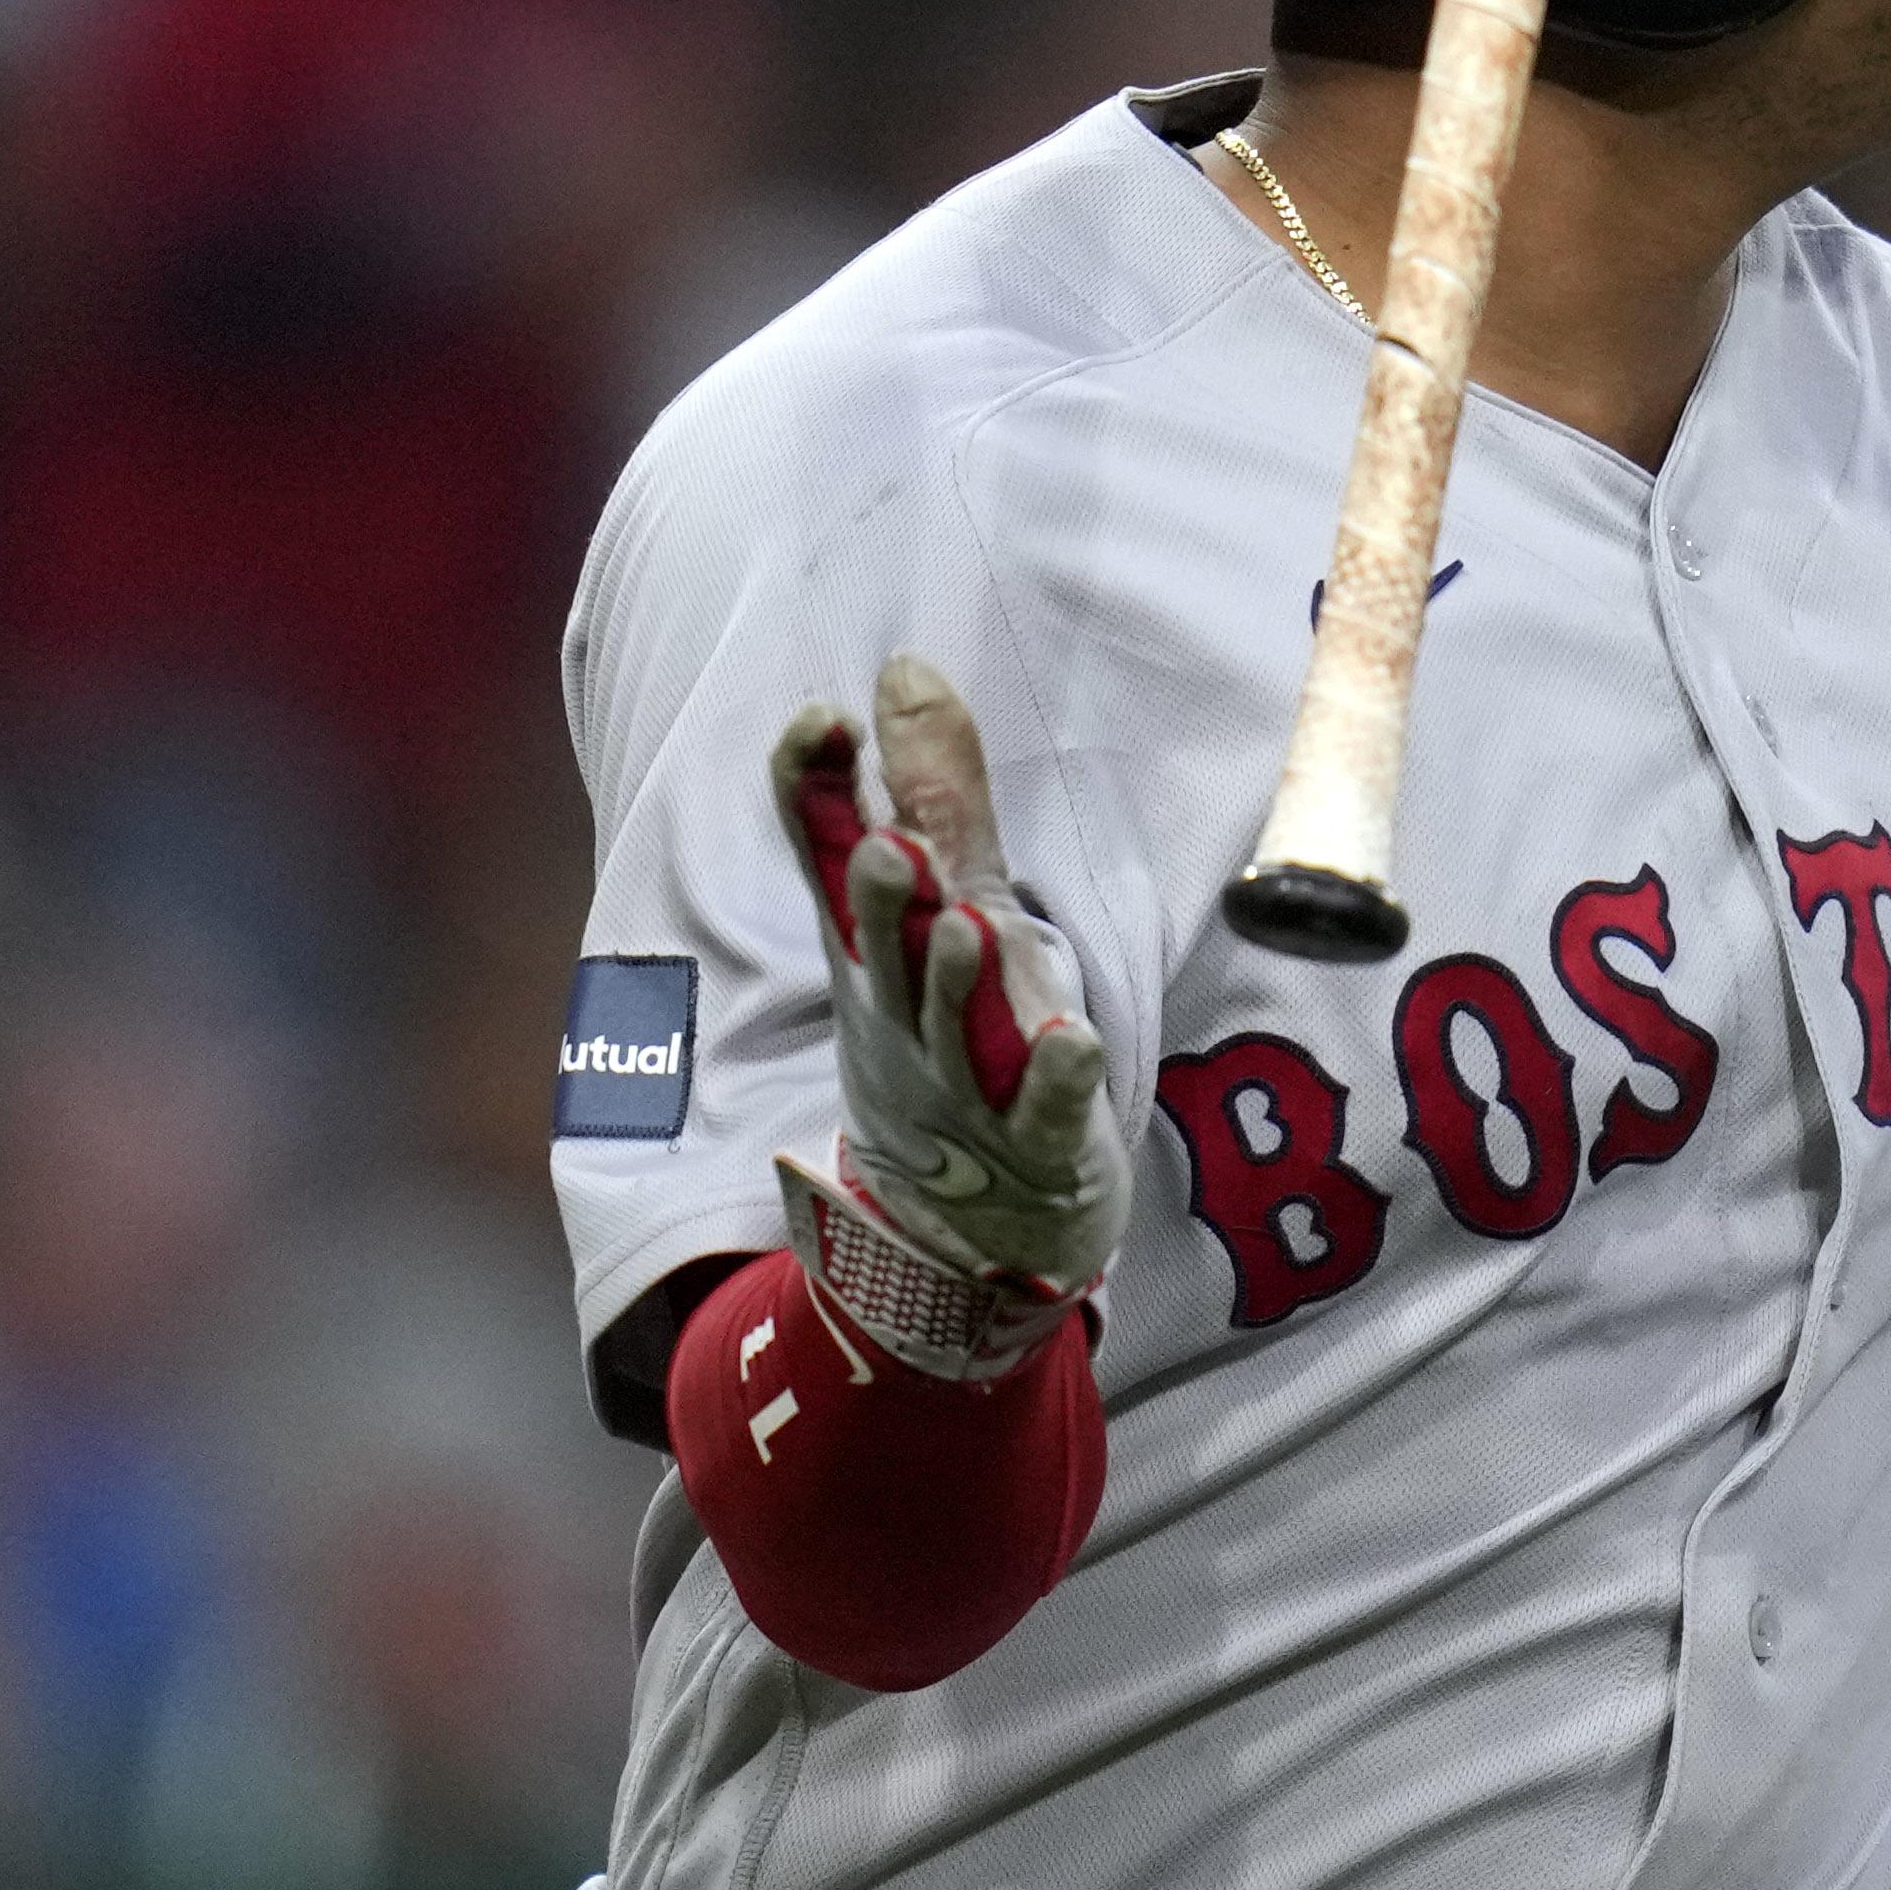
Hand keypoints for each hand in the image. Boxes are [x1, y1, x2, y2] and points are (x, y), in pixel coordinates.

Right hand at [764, 656, 1129, 1377]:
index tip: (819, 721)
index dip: (817, 794)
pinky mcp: (1035, 1137)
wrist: (963, 1221)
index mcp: (878, 945)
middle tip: (888, 844)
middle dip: (882, 898)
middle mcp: (908, 1006)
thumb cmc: (950, 1034)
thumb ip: (926, 789)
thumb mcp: (938, 907)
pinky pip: (1042, 1108)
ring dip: (955, 979)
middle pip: (885, 945)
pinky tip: (1072, 1040)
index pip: (831, 859)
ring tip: (967, 925)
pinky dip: (1053, 1077)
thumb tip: (903, 668)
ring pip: (952, 1025)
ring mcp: (967, 1078)